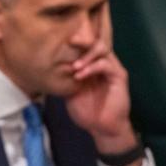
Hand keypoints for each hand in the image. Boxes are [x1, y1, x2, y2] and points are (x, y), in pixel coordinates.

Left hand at [65, 5, 138, 155]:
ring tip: (74, 67)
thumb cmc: (85, 109)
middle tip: (69, 42)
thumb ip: (64, 76)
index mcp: (92, 64)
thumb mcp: (69, 89)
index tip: (63, 38)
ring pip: (103, 49)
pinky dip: (92, 67)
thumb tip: (47, 64)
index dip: (78, 39)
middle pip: (96, 41)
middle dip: (83, 40)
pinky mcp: (119, 77)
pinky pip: (106, 65)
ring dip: (86, 56)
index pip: (87, 45)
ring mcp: (112, 69)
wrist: (101, 128)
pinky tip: (79, 76)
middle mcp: (104, 63)